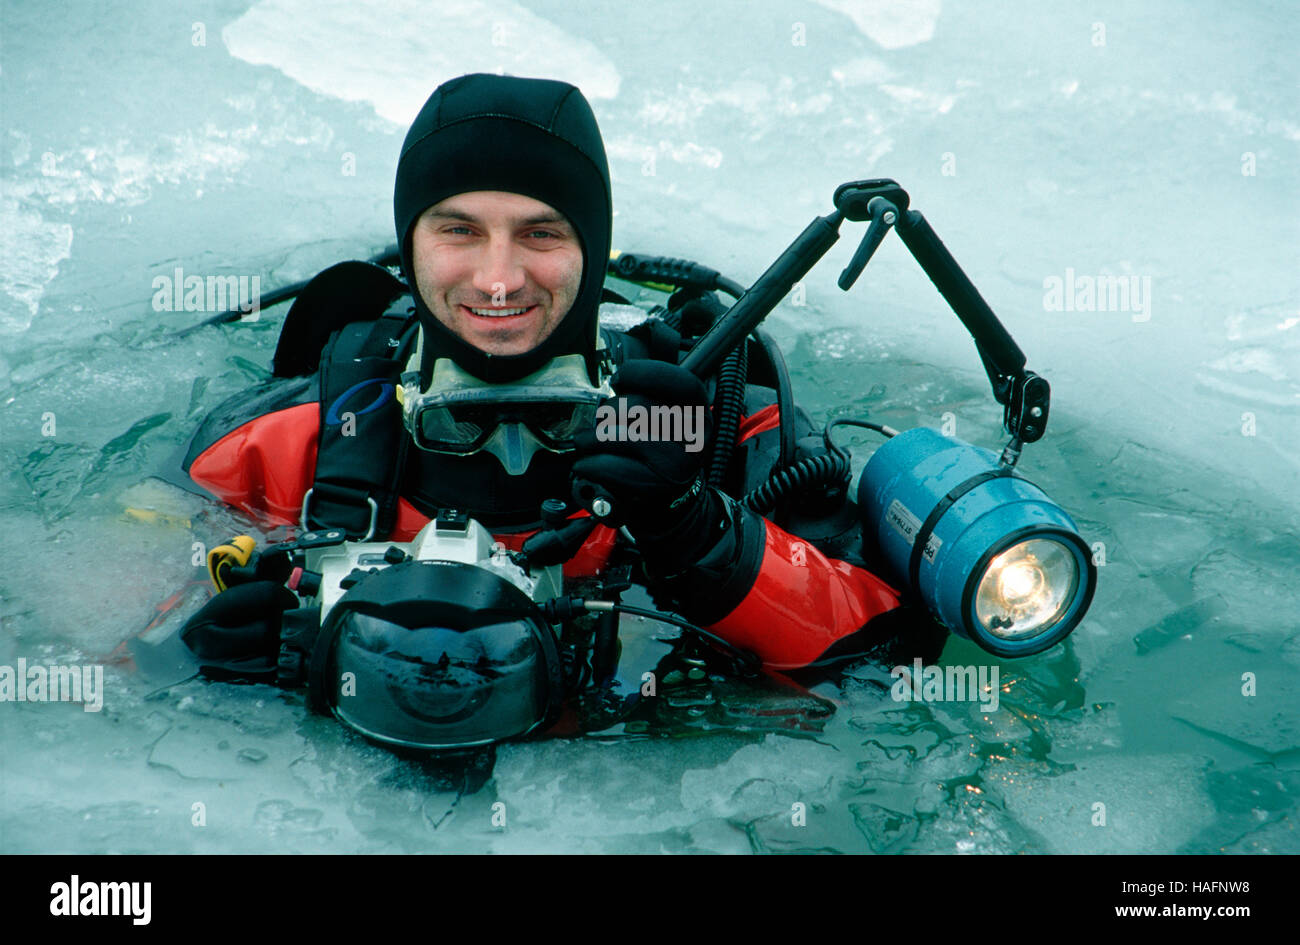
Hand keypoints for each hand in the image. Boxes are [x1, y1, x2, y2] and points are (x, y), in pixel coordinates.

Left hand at [570, 359, 710, 535]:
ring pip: (621, 436)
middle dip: (608, 411)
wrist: (674, 502)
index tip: (619, 379)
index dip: (643, 373)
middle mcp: (695, 436)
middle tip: (600, 420)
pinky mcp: (657, 486)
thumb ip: (651, 391)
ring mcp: (678, 462)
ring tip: (586, 442)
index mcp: (699, 411)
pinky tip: (587, 464)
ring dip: (592, 439)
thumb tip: (620, 371)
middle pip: (640, 407)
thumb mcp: (669, 417)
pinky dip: (590, 464)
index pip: (680, 381)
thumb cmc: (663, 451)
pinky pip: (612, 467)